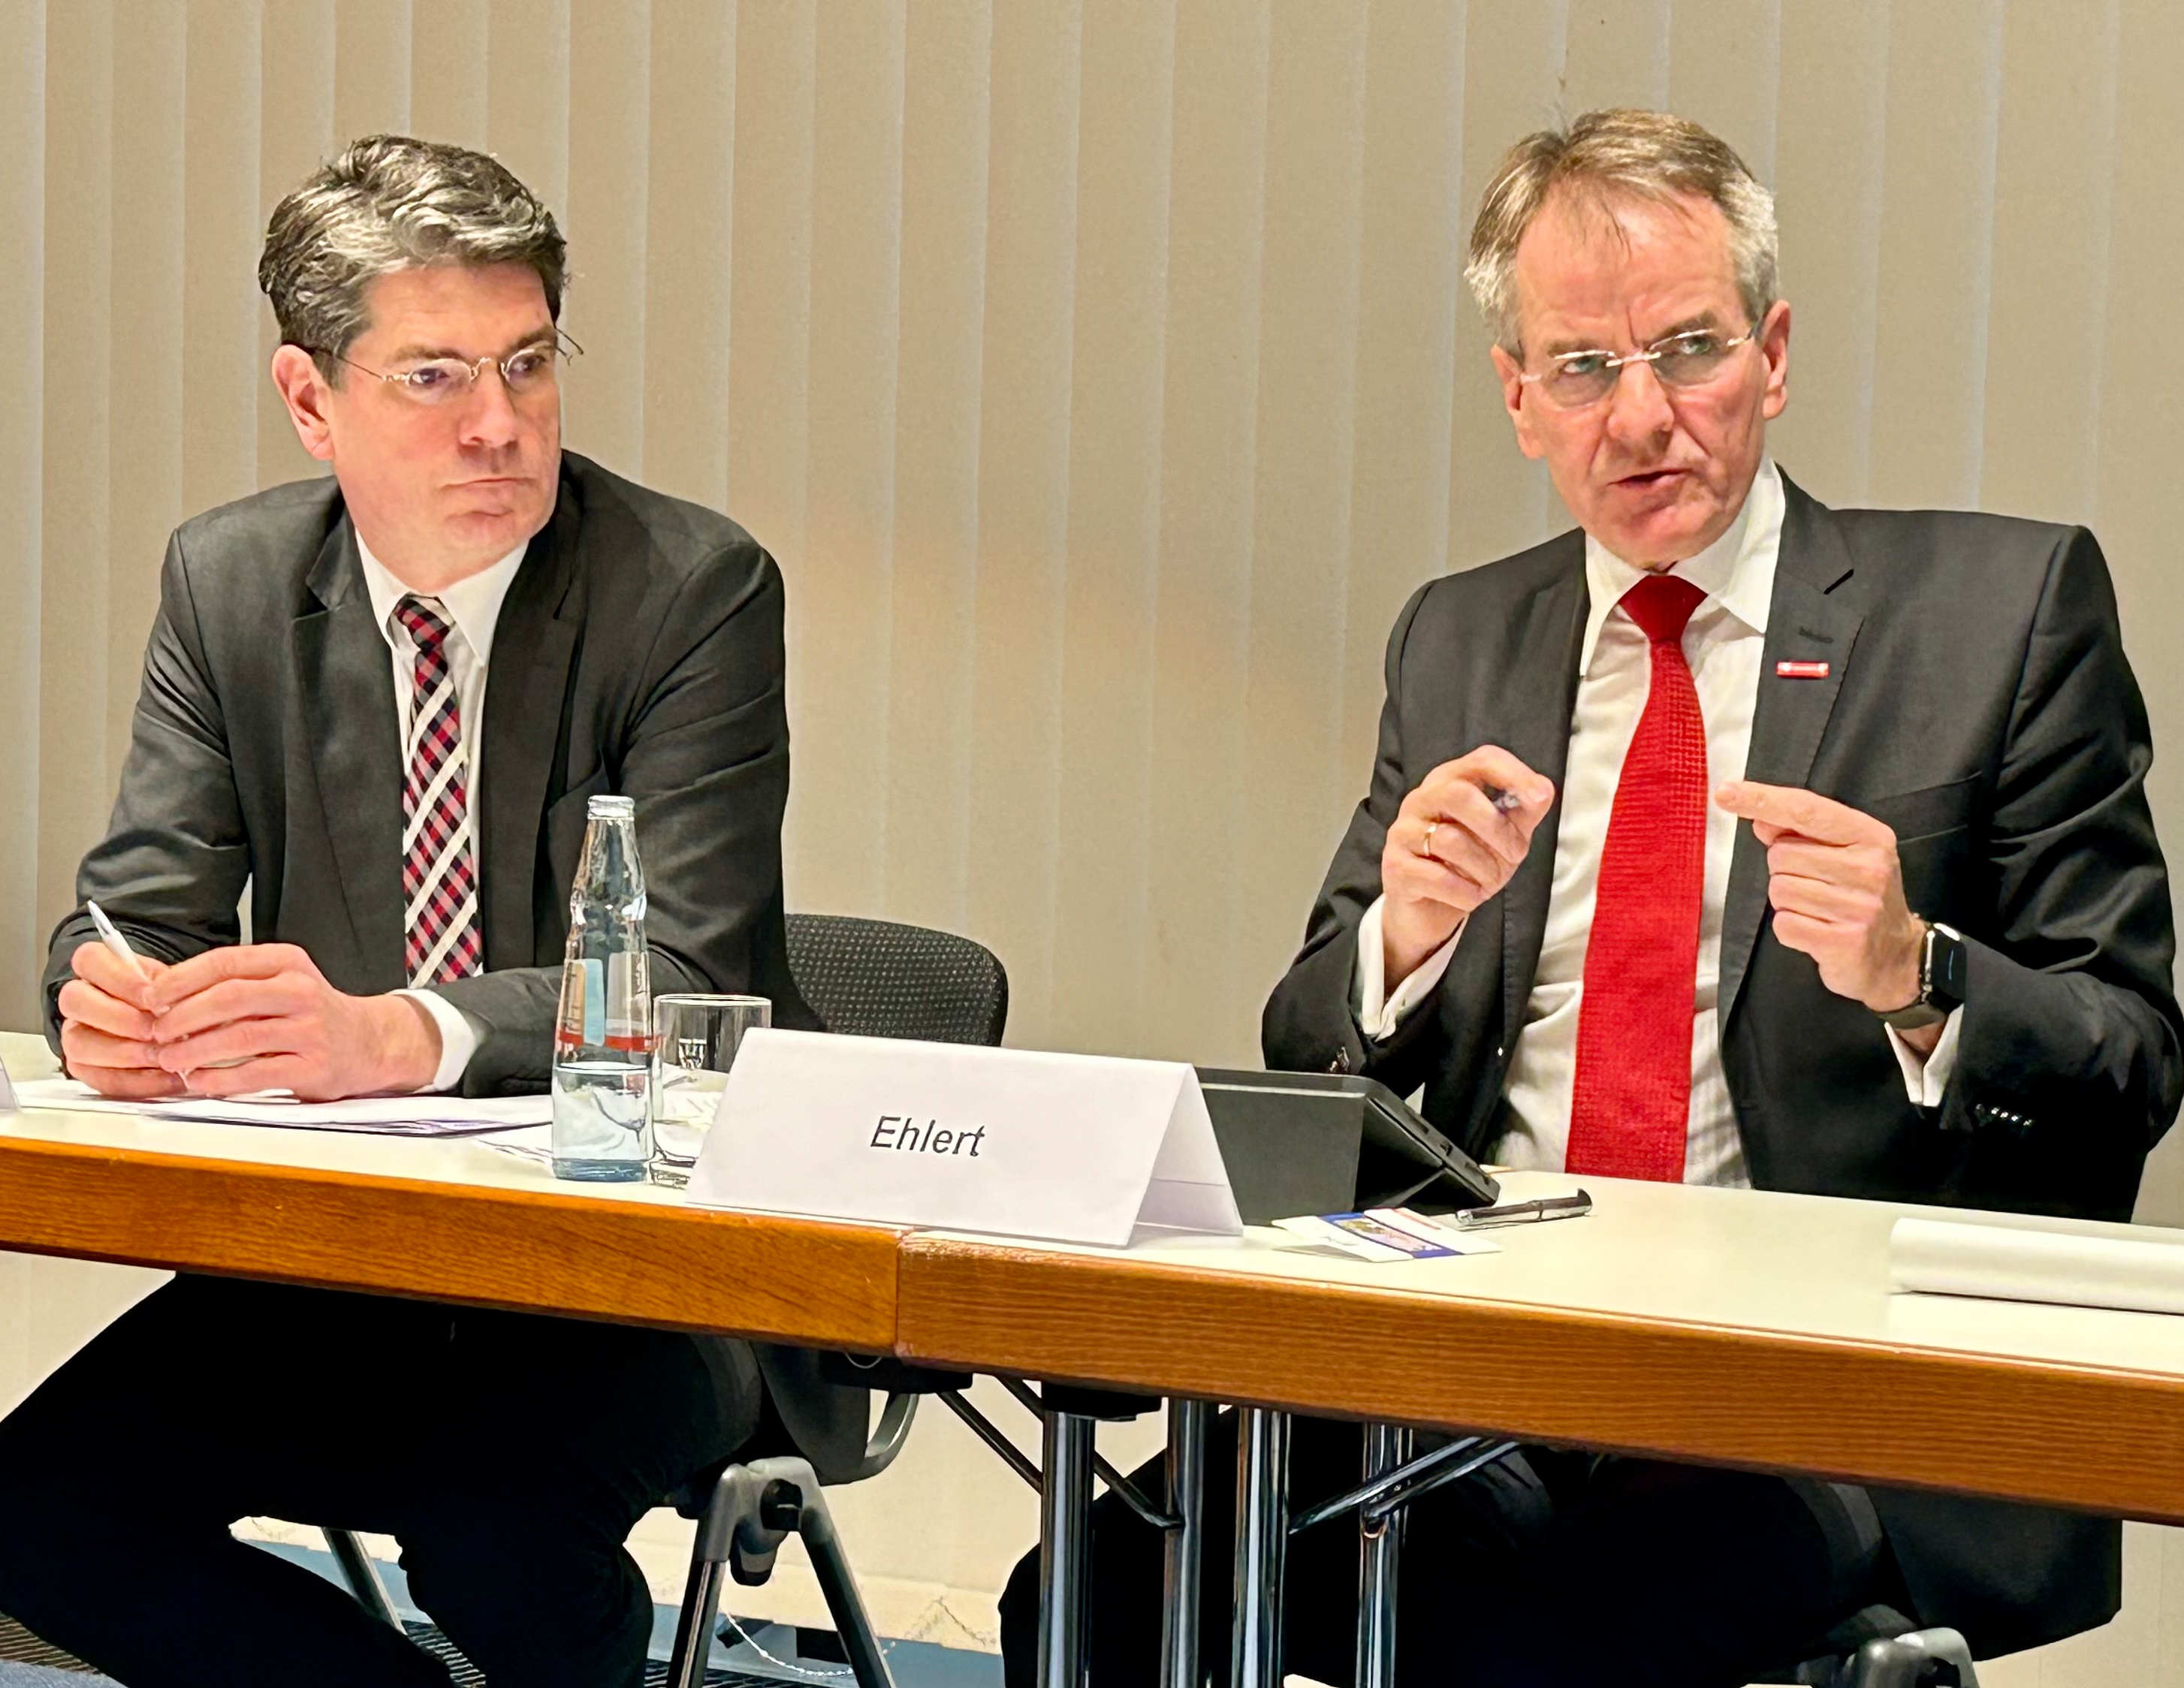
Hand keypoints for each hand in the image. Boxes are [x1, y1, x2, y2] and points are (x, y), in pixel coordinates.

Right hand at [58, 942, 183, 1099]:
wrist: (179, 1027)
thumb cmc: (172, 1001)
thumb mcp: (175, 986)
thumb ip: (169, 989)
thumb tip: (179, 1004)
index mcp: (99, 969)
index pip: (88, 959)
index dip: (120, 979)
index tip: (152, 996)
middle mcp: (81, 999)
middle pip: (74, 1001)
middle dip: (119, 1019)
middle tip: (154, 1031)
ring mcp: (76, 1033)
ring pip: (78, 1043)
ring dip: (126, 1054)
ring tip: (164, 1057)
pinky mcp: (85, 1067)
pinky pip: (98, 1078)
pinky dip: (136, 1082)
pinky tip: (166, 1078)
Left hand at [140, 943, 442, 1099]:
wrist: (369, 1042)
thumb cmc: (311, 1014)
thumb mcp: (281, 982)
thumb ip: (233, 984)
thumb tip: (164, 995)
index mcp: (288, 963)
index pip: (225, 962)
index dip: (181, 979)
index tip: (150, 996)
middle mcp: (301, 991)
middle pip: (229, 998)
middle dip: (182, 1017)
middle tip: (155, 1032)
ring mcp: (310, 1030)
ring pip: (238, 1037)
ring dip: (194, 1051)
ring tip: (169, 1060)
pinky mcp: (314, 1067)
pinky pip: (255, 1073)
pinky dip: (219, 1080)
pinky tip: (199, 1081)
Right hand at [1381, 747, 1556, 985]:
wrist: (1430, 909)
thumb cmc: (1467, 865)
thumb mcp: (1505, 837)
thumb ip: (1524, 812)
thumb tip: (1543, 790)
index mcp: (1451, 782)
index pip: (1482, 760)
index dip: (1514, 773)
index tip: (1540, 797)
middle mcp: (1421, 799)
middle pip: (1458, 793)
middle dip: (1497, 828)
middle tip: (1516, 854)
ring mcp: (1403, 832)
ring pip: (1450, 840)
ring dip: (1484, 868)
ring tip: (1488, 881)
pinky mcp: (1395, 866)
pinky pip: (1437, 877)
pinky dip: (1464, 893)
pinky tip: (1468, 896)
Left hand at [1714, 780, 1937, 1048]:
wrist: (1895, 954)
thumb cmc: (1859, 895)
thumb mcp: (1843, 853)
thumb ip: (1800, 831)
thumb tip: (1760, 819)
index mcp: (1870, 836)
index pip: (1806, 810)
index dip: (1762, 799)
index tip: (1724, 793)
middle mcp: (1870, 868)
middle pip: (1782, 854)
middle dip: (1784, 869)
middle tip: (1815, 884)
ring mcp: (1859, 907)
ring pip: (1779, 889)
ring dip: (1787, 900)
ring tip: (1818, 907)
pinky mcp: (1843, 942)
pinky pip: (1783, 924)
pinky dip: (1790, 927)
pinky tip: (1816, 929)